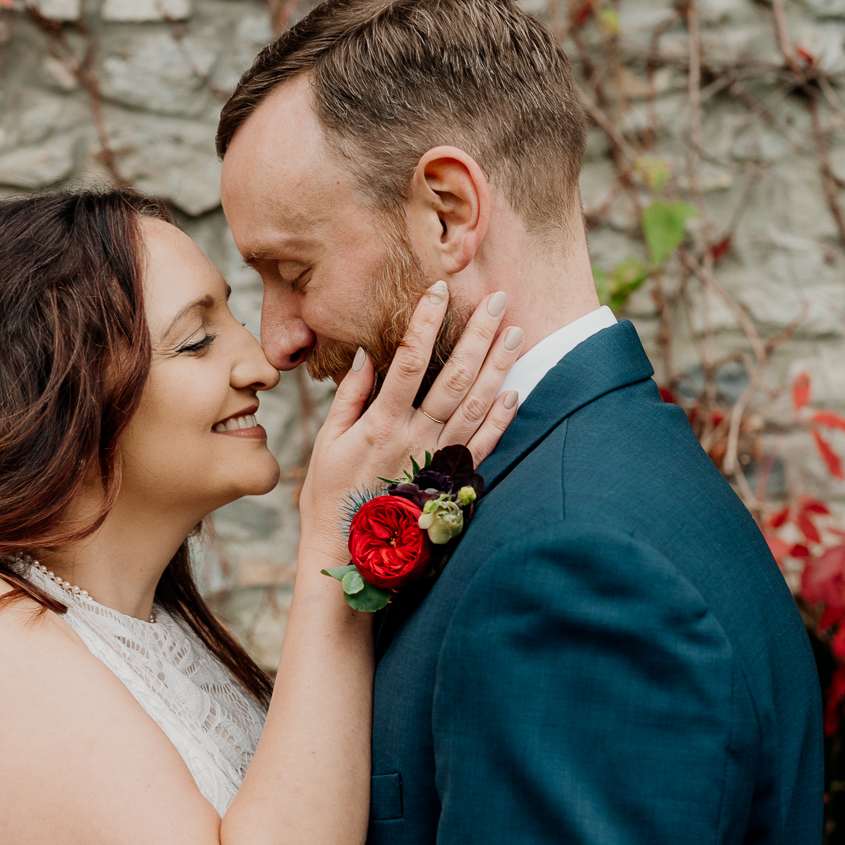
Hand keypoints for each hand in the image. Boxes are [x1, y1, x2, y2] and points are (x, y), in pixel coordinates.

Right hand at [298, 282, 521, 559]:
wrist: (346, 554)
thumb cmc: (329, 496)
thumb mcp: (328, 442)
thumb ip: (349, 397)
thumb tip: (366, 353)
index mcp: (381, 424)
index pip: (409, 361)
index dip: (425, 322)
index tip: (438, 290)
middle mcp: (415, 439)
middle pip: (454, 377)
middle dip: (477, 335)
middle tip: (497, 299)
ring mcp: (437, 462)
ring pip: (476, 407)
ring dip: (499, 367)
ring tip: (515, 332)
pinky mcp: (451, 483)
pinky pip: (483, 447)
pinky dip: (502, 420)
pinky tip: (516, 391)